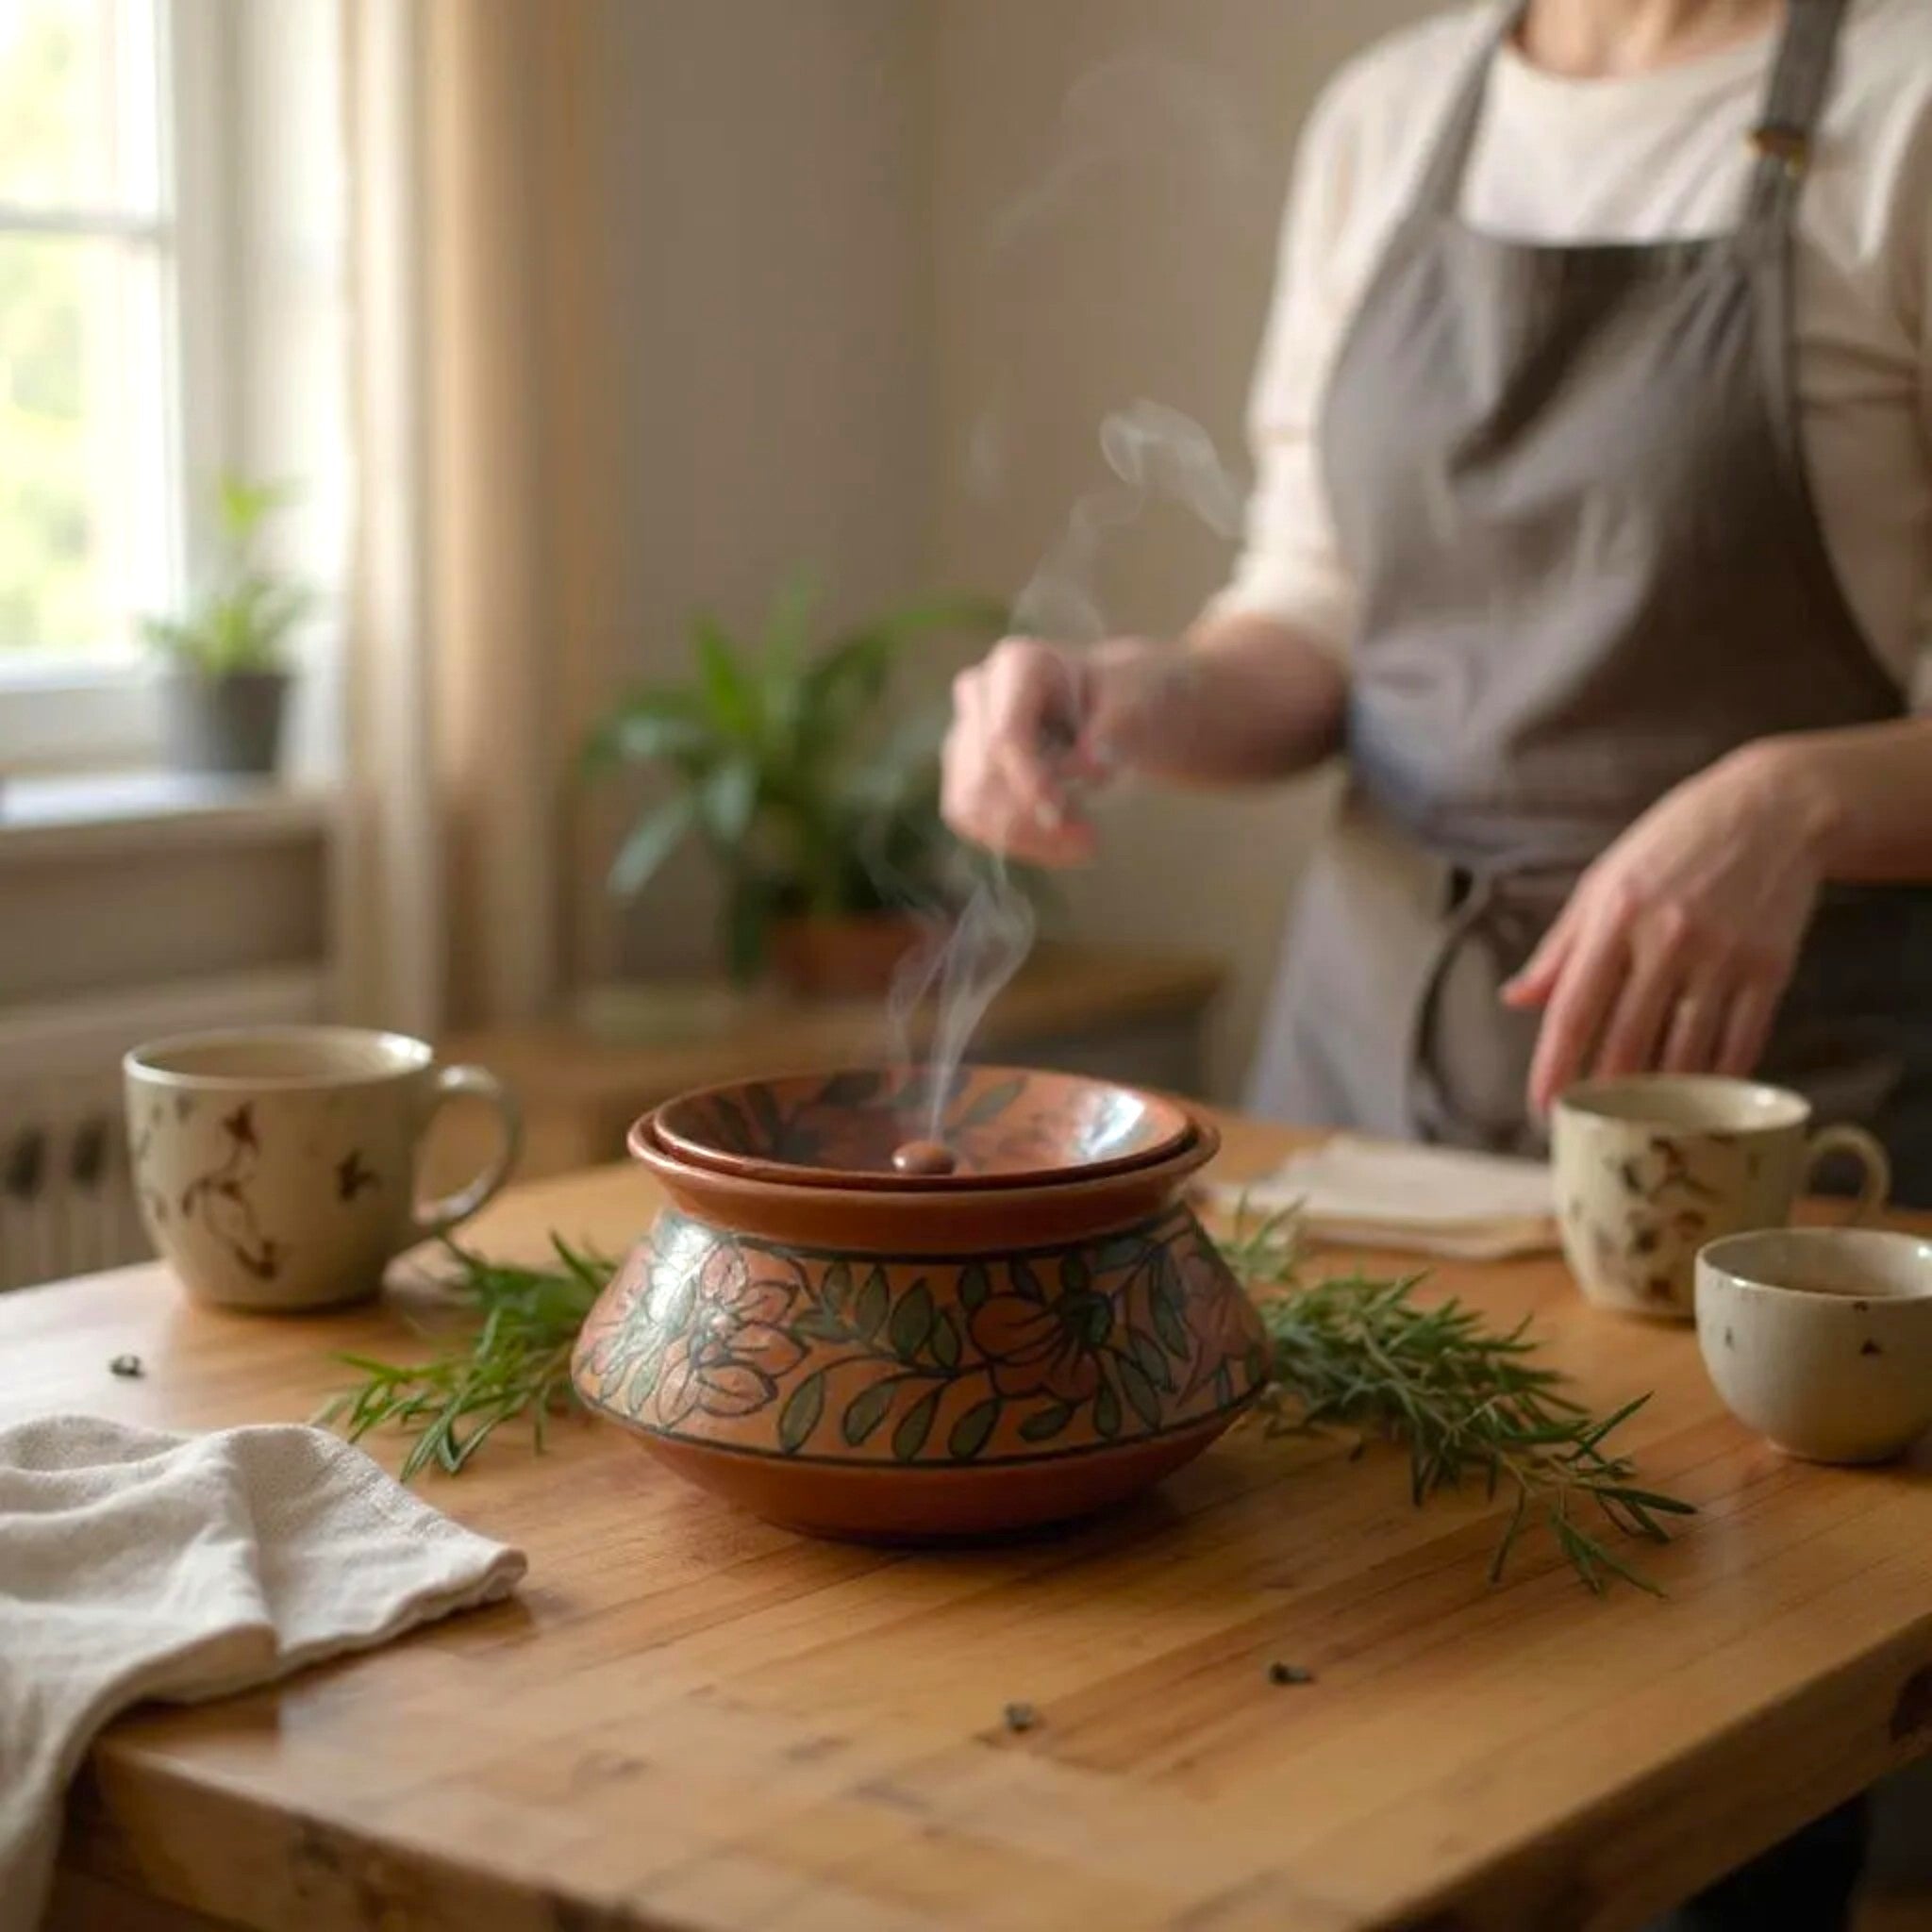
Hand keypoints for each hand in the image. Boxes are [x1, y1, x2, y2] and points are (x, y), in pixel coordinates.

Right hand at [941, 636, 1186, 864]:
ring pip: (970, 803)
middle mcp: (979, 693)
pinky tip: (1059, 843)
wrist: (1122, 708)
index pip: (1004, 738)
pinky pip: (972, 819)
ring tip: (1082, 842)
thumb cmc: (1129, 697)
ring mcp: (966, 732)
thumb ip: (1114, 728)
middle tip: (1091, 839)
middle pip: (984, 776)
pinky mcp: (966, 771)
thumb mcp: (1138, 704)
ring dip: (1026, 836)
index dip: (1032, 787)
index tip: (1074, 824)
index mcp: (1017, 665)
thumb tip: (1087, 765)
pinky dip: (1017, 841)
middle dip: (1035, 819)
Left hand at [1503, 745, 1824, 1112]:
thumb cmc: (1674, 845)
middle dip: (1605, 1093)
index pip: (1574, 1009)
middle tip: (1592, 1127)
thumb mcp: (1605, 881)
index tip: (1542, 1108)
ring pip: (1686, 1050)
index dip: (1554, 1066)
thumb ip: (1560, 947)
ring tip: (1642, 1122)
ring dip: (1661, 1095)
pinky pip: (1741, 1042)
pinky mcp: (1770, 968)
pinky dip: (1719, 1077)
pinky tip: (1702, 1097)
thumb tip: (1515, 999)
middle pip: (1627, 1039)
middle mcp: (1668, 938)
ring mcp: (1723, 955)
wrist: (1775, 808)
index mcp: (1615, 915)